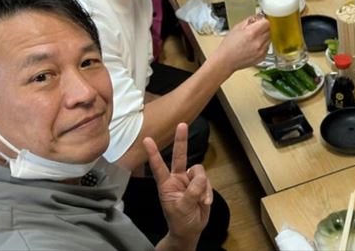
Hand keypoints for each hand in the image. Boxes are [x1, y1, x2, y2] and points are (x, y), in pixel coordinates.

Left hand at [145, 123, 210, 243]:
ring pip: (199, 172)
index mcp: (166, 185)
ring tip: (201, 201)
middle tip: (181, 125)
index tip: (147, 140)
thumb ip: (192, 191)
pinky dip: (208, 192)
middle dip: (181, 141)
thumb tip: (200, 176)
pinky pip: (207, 181)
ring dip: (203, 186)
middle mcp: (177, 179)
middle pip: (180, 156)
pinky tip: (205, 202)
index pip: (158, 167)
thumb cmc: (180, 221)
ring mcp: (189, 181)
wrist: (190, 230)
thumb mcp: (182, 207)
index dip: (153, 153)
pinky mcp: (200, 185)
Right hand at [218, 14, 270, 69]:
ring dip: (264, 37)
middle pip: (269, 30)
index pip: (267, 22)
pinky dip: (263, 45)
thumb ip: (249, 20)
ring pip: (269, 38)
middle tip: (255, 31)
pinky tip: (253, 46)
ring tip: (253, 39)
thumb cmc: (229, 45)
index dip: (263, 21)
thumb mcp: (237, 27)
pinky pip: (267, 47)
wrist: (226, 60)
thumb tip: (258, 17)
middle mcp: (258, 42)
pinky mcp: (262, 57)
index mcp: (252, 33)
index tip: (260, 22)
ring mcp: (261, 51)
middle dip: (263, 29)